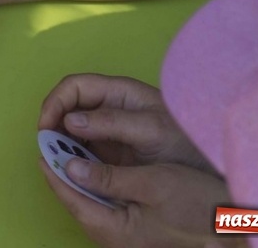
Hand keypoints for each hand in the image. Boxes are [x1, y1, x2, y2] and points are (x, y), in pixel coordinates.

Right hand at [39, 75, 214, 172]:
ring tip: (55, 160)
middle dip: (53, 123)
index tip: (46, 127)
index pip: (74, 86)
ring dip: (60, 142)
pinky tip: (71, 169)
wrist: (211, 172)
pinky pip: (83, 149)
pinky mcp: (112, 152)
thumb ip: (112, 123)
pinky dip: (72, 157)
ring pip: (72, 129)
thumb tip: (69, 120)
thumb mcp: (151, 130)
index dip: (55, 102)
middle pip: (68, 106)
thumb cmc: (186, 143)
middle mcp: (110, 107)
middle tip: (47, 147)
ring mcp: (110, 130)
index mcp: (119, 92)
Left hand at [42, 157, 224, 247]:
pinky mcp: (138, 230)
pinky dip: (99, 181)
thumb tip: (69, 167)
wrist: (237, 229)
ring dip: (81, 173)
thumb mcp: (153, 184)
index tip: (42, 141)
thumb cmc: (200, 207)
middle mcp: (114, 237)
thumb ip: (108, 177)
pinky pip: (108, 203)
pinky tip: (99, 162)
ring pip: (91, 200)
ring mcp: (126, 235)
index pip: (70, 195)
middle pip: (77, 198)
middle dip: (64, 168)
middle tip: (55, 137)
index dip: (53, 167)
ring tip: (71, 144)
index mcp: (113, 230)